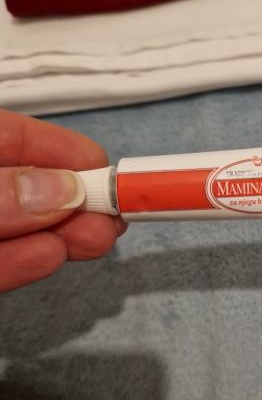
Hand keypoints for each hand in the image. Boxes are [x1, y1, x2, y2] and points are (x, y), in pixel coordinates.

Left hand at [0, 109, 126, 291]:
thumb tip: (61, 190)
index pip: (10, 136)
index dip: (60, 149)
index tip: (103, 167)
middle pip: (22, 185)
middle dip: (72, 199)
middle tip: (114, 214)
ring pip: (13, 227)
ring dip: (58, 234)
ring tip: (98, 239)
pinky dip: (21, 263)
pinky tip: (54, 257)